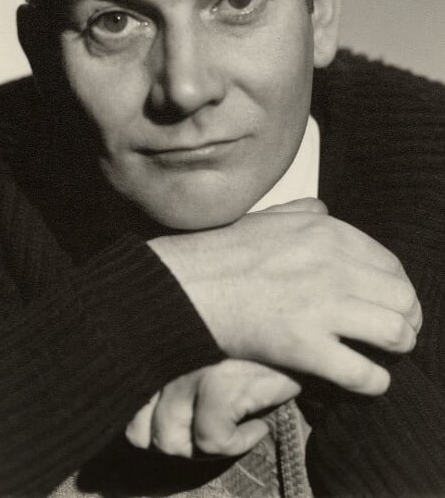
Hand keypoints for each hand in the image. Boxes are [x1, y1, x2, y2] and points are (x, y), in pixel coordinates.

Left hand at [126, 359, 299, 457]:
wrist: (304, 329)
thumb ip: (174, 377)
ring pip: (170, 440)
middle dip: (180, 443)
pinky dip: (237, 445)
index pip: (126, 407)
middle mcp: (166, 354)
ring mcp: (191, 367)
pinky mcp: (220, 381)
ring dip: (206, 448)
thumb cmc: (253, 345)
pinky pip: (211, 441)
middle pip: (142, 433)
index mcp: (158, 349)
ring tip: (231, 428)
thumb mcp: (205, 355)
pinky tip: (258, 426)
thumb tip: (144, 428)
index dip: (145, 428)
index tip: (178, 425)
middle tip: (213, 430)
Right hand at [149, 198, 421, 394]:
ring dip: (396, 348)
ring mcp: (320, 304)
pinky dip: (374, 382)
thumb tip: (325, 210)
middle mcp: (331, 263)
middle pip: (402, 298)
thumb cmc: (222, 252)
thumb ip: (301, 211)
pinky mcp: (304, 345)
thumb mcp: (266, 217)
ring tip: (384, 355)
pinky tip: (368, 380)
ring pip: (395, 333)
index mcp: (326, 231)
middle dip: (406, 319)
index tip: (392, 305)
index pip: (391, 264)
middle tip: (396, 334)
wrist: (186, 285)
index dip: (398, 290)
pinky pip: (363, 373)